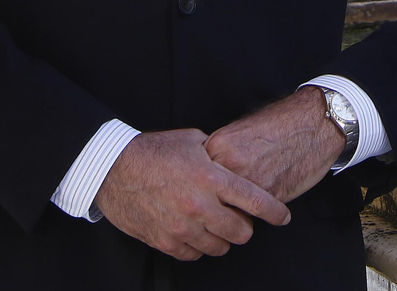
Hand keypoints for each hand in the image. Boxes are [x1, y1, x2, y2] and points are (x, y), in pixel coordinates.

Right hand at [95, 129, 290, 260]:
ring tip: (213, 223)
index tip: (284, 217)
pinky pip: (194, 254)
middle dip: (245, 226)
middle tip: (238, 218)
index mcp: (211, 177)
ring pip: (219, 247)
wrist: (113, 168)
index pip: (255, 201)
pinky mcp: (165, 241)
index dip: (275, 212)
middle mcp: (200, 205)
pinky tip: (193, 231)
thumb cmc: (153, 150)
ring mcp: (182, 227)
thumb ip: (218, 156)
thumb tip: (236, 164)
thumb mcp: (193, 141)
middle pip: (241, 232)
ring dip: (221, 237)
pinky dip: (198, 245)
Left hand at [205, 86, 346, 203]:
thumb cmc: (281, 123)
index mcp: (217, 146)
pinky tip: (263, 199)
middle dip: (214, 204)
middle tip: (223, 204)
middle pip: (208, 198)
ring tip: (244, 204)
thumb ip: (220, 154)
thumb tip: (207, 174)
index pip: (195, 178)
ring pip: (229, 211)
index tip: (205, 191)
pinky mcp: (270, 196)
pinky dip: (256, 212)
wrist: (313, 122)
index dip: (202, 187)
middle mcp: (229, 165)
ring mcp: (249, 182)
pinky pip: (254, 214)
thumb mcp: (240, 131)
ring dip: (235, 213)